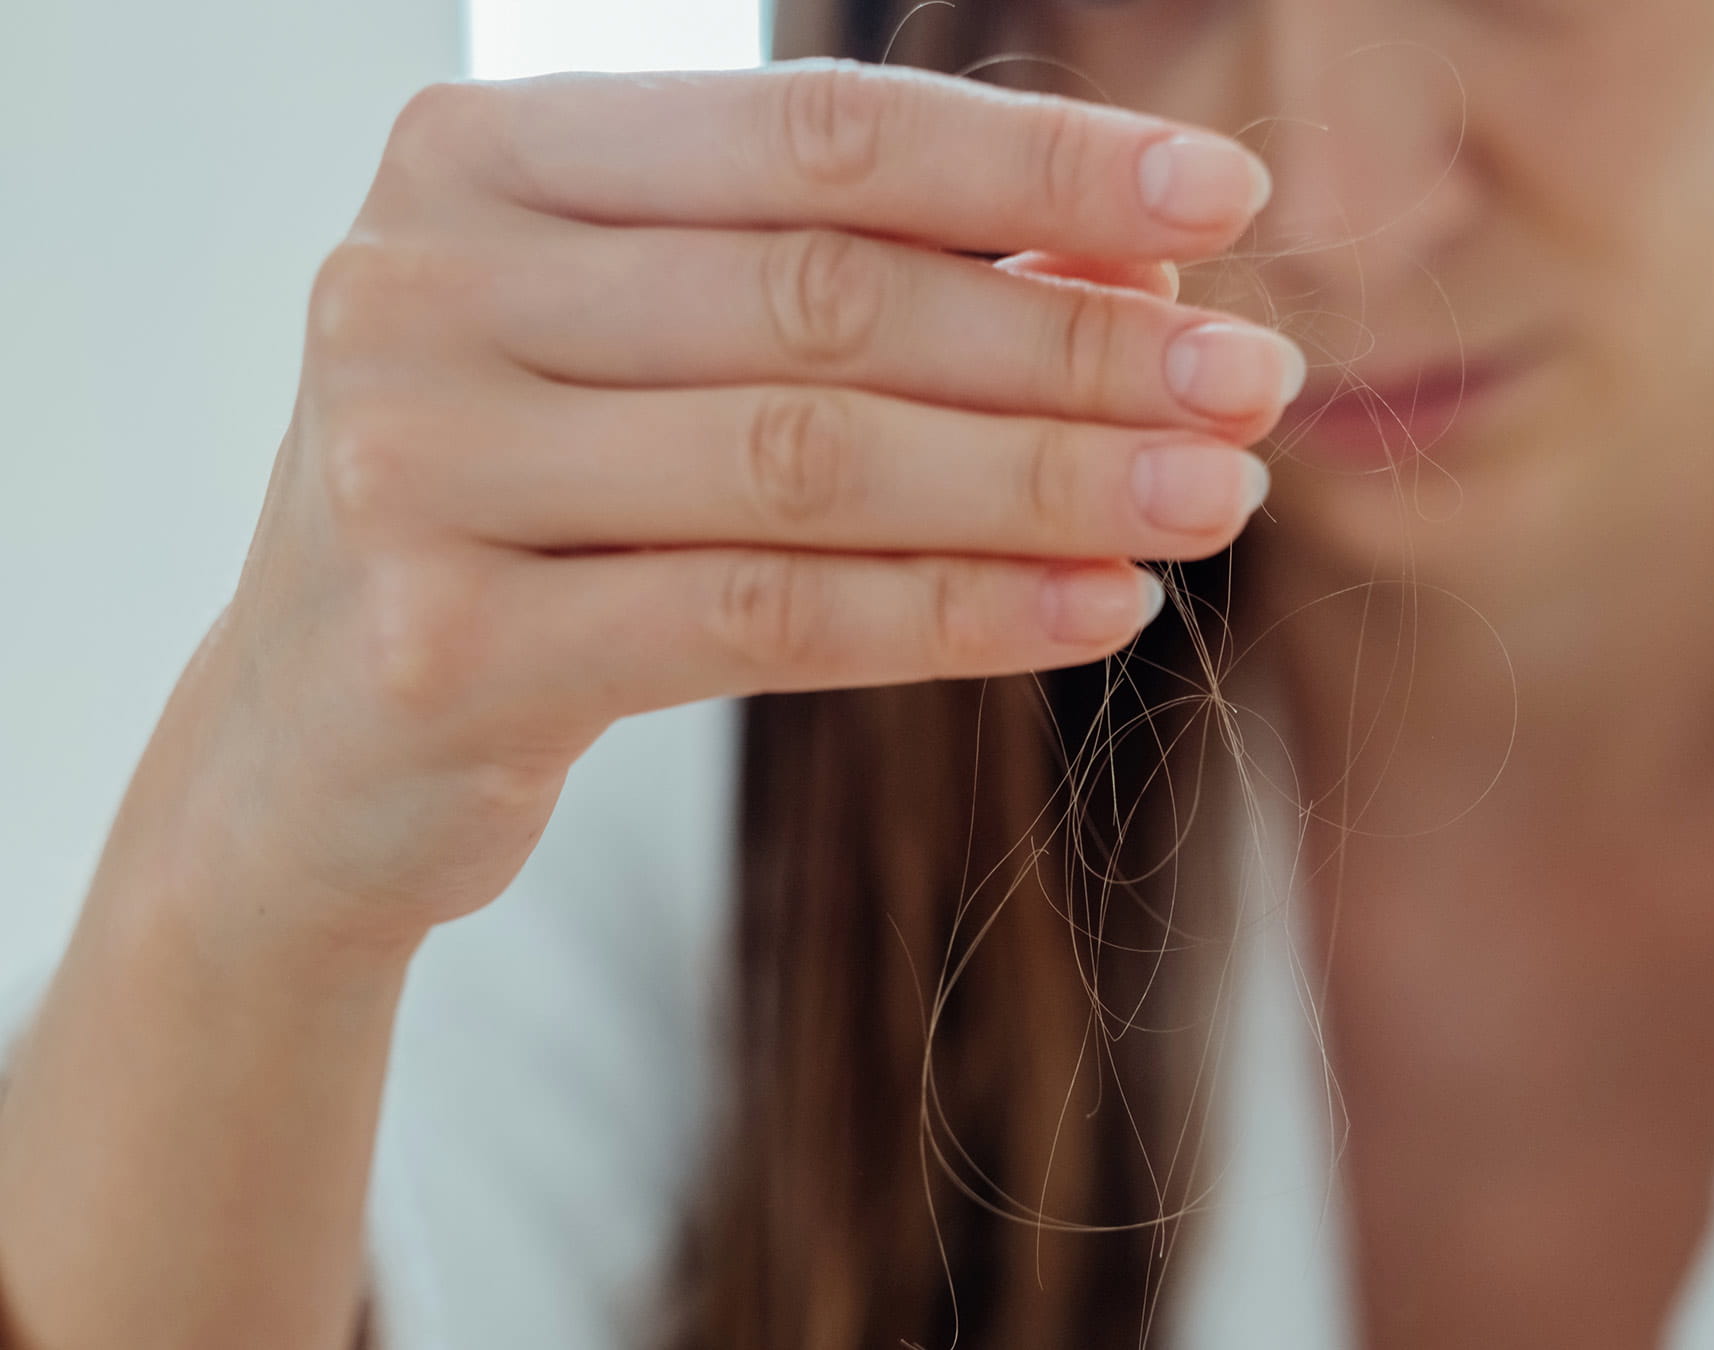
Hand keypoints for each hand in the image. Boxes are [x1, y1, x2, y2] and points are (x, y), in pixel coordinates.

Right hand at [121, 59, 1298, 946]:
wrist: (315, 744)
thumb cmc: (532, 511)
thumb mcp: (663, 360)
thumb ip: (858, 288)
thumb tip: (1139, 269)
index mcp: (482, 157)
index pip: (814, 133)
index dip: (1037, 163)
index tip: (1225, 193)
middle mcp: (421, 283)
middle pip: (830, 300)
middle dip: (1078, 344)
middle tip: (1261, 382)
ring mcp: (412, 465)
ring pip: (810, 461)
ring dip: (1052, 480)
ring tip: (1218, 497)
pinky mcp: (446, 646)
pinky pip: (766, 618)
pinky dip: (960, 610)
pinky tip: (1103, 606)